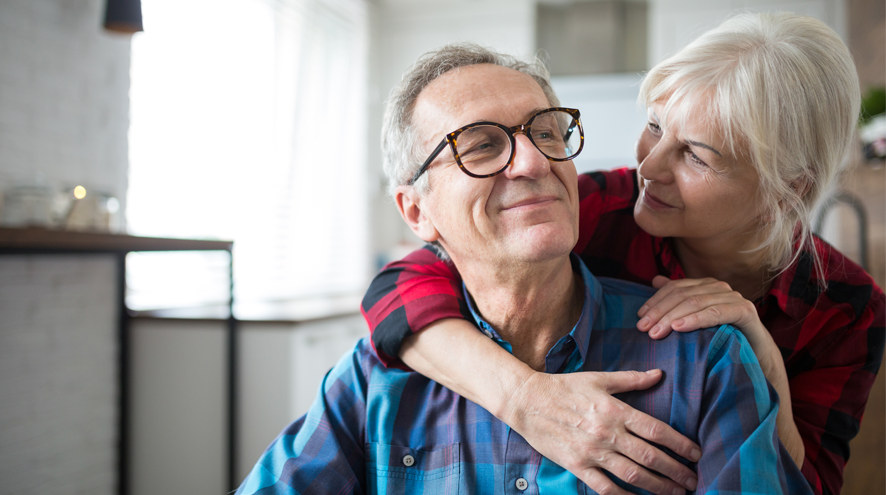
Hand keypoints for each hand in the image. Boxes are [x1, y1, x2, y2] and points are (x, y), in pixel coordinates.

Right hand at [503, 370, 700, 494]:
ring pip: (633, 475)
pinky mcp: (577, 465)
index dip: (680, 444)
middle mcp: (607, 433)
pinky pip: (605, 486)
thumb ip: (631, 379)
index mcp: (615, 410)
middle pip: (650, 457)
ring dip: (658, 487)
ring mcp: (592, 452)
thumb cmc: (564, 387)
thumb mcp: (599, 378)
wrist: (527, 401)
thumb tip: (659, 374)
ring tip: (676, 493)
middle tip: (693, 481)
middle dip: (676, 472)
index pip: (656, 431)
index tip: (695, 454)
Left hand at [636, 276, 769, 353]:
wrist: (756, 354)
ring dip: (673, 317)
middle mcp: (718, 287)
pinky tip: (679, 328)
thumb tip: (655, 280)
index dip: (655, 301)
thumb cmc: (722, 336)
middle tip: (644, 328)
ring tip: (657, 332)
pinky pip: (715, 313)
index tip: (639, 317)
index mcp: (705, 285)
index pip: (674, 288)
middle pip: (682, 294)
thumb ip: (678, 298)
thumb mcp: (696, 318)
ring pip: (696, 302)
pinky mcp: (744, 310)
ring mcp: (733, 297)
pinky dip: (696, 319)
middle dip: (660, 311)